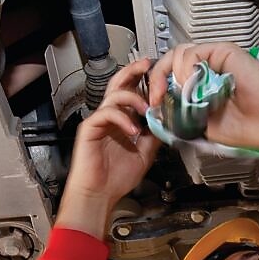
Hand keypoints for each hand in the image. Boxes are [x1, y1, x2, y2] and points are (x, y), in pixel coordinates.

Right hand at [57, 58, 159, 237]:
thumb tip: (168, 122)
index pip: (132, 93)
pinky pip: (106, 113)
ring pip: (114, 95)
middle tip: (147, 64)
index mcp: (122, 121)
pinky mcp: (90, 128)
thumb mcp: (145, 154)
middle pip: (119, 84)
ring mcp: (99, 121)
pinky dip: (122, 118)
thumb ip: (154, 136)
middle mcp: (110, 117)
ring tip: (147, 109)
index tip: (158, 74)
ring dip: (133, 98)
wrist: (99, 195)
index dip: (143, 82)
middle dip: (133, 72)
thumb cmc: (116, 178)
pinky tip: (133, 130)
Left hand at [148, 42, 258, 166]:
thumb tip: (159, 107)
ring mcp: (215, 58)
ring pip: (178, 54)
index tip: (155, 103)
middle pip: (170, 60)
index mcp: (201, 84)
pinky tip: (194, 84)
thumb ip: (181, 111)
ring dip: (174, 76)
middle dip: (157, 78)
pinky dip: (187, 68)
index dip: (159, 85)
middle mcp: (207, 68)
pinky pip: (193, 52)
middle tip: (157, 97)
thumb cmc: (243, 126)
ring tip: (182, 94)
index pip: (171, 75)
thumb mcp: (200, 123)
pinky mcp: (223, 51)